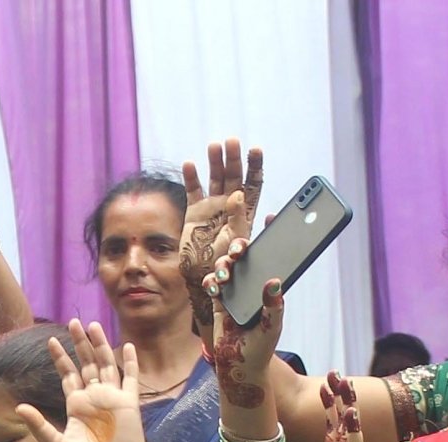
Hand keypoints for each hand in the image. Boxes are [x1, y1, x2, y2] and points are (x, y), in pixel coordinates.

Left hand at [24, 320, 149, 441]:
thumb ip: (39, 426)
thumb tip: (19, 407)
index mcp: (77, 405)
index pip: (68, 375)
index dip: (60, 358)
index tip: (51, 341)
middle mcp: (94, 397)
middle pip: (86, 363)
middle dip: (79, 343)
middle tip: (72, 322)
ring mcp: (112, 397)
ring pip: (106, 363)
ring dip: (100, 344)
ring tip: (93, 325)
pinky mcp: (129, 402)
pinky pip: (130, 377)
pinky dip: (130, 361)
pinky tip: (127, 345)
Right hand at [180, 138, 263, 326]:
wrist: (210, 294)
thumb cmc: (234, 280)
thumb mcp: (241, 253)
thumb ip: (240, 226)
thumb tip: (239, 201)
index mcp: (246, 216)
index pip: (254, 186)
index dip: (255, 167)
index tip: (256, 149)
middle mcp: (229, 209)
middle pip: (233, 178)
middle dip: (234, 158)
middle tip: (232, 141)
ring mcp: (211, 210)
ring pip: (214, 180)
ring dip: (214, 162)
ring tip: (214, 146)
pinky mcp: (193, 216)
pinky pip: (192, 192)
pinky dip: (192, 177)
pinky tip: (191, 163)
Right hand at [206, 234, 283, 409]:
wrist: (238, 365)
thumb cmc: (260, 347)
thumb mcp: (272, 326)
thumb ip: (273, 305)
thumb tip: (274, 281)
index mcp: (269, 285)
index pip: (272, 254)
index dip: (271, 234)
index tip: (271, 217)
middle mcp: (251, 283)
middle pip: (245, 254)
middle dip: (239, 244)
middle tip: (240, 249)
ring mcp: (234, 290)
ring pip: (226, 265)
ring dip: (224, 264)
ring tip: (225, 272)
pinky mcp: (218, 299)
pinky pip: (212, 283)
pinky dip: (212, 281)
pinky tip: (214, 285)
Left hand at [275, 374, 368, 441]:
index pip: (330, 429)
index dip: (328, 408)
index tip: (324, 386)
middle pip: (341, 422)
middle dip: (338, 397)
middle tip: (335, 373)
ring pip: (349, 429)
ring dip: (346, 405)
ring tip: (344, 382)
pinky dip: (352, 430)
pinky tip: (349, 412)